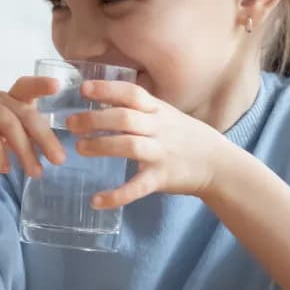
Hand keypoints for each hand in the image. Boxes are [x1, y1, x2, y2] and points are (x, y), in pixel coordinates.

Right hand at [0, 79, 66, 177]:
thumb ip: (17, 132)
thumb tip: (43, 153)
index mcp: (7, 98)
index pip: (27, 87)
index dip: (41, 85)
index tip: (57, 85)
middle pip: (26, 114)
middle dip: (45, 137)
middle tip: (59, 160)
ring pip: (10, 125)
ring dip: (25, 151)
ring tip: (35, 173)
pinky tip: (5, 168)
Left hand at [67, 79, 229, 208]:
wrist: (218, 164)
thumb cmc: (185, 136)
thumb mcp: (166, 114)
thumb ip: (138, 108)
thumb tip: (103, 98)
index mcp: (158, 111)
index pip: (132, 94)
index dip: (108, 89)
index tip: (83, 89)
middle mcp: (159, 129)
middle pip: (125, 118)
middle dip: (95, 119)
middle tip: (71, 123)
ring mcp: (161, 154)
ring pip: (129, 146)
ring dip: (101, 146)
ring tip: (80, 148)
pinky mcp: (161, 178)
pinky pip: (137, 187)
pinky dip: (116, 195)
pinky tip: (97, 201)